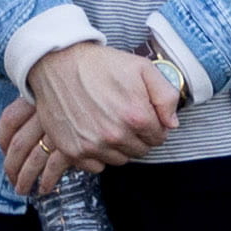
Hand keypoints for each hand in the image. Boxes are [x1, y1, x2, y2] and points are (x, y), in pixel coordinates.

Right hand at [0, 39, 180, 189]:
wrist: (58, 64)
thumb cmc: (101, 64)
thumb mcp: (143, 68)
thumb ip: (166, 96)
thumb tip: (172, 124)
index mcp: (136, 116)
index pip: (159, 137)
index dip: (154, 126)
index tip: (144, 115)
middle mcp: (115, 135)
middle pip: (141, 151)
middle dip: (138, 137)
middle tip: (125, 117)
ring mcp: (93, 145)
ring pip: (120, 160)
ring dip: (119, 147)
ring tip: (110, 124)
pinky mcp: (73, 151)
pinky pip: (97, 167)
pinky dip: (98, 155)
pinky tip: (95, 134)